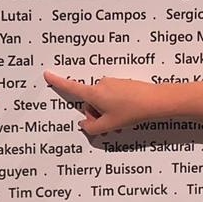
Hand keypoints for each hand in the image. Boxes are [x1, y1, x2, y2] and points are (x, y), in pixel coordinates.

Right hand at [43, 71, 163, 137]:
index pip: (71, 87)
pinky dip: (116, 105)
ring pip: (102, 100)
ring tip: (123, 117)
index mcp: (94, 93)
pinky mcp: (122, 83)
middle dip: (96, 113)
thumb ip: (92, 127)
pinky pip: (112, 96)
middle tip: (111, 122)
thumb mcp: (109, 125)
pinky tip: (128, 112)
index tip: (47, 74)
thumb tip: (85, 125)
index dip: (57, 82)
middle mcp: (101, 85)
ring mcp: (112, 83)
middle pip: (89, 101)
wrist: (155, 100)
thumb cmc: (131, 111)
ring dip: (107, 111)